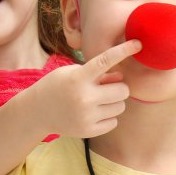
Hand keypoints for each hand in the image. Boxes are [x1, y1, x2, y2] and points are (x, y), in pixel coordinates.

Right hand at [25, 40, 140, 138]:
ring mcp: (86, 116)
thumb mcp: (73, 73)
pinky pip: (114, 122)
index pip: (105, 60)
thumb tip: (121, 77)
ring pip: (120, 107)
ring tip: (98, 101)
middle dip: (119, 88)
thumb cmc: (57, 86)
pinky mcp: (88, 131)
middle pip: (122, 90)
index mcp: (79, 78)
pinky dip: (108, 116)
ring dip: (114, 102)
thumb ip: (98, 74)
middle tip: (107, 88)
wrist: (37, 111)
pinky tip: (94, 113)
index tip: (138, 44)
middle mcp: (84, 97)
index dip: (123, 50)